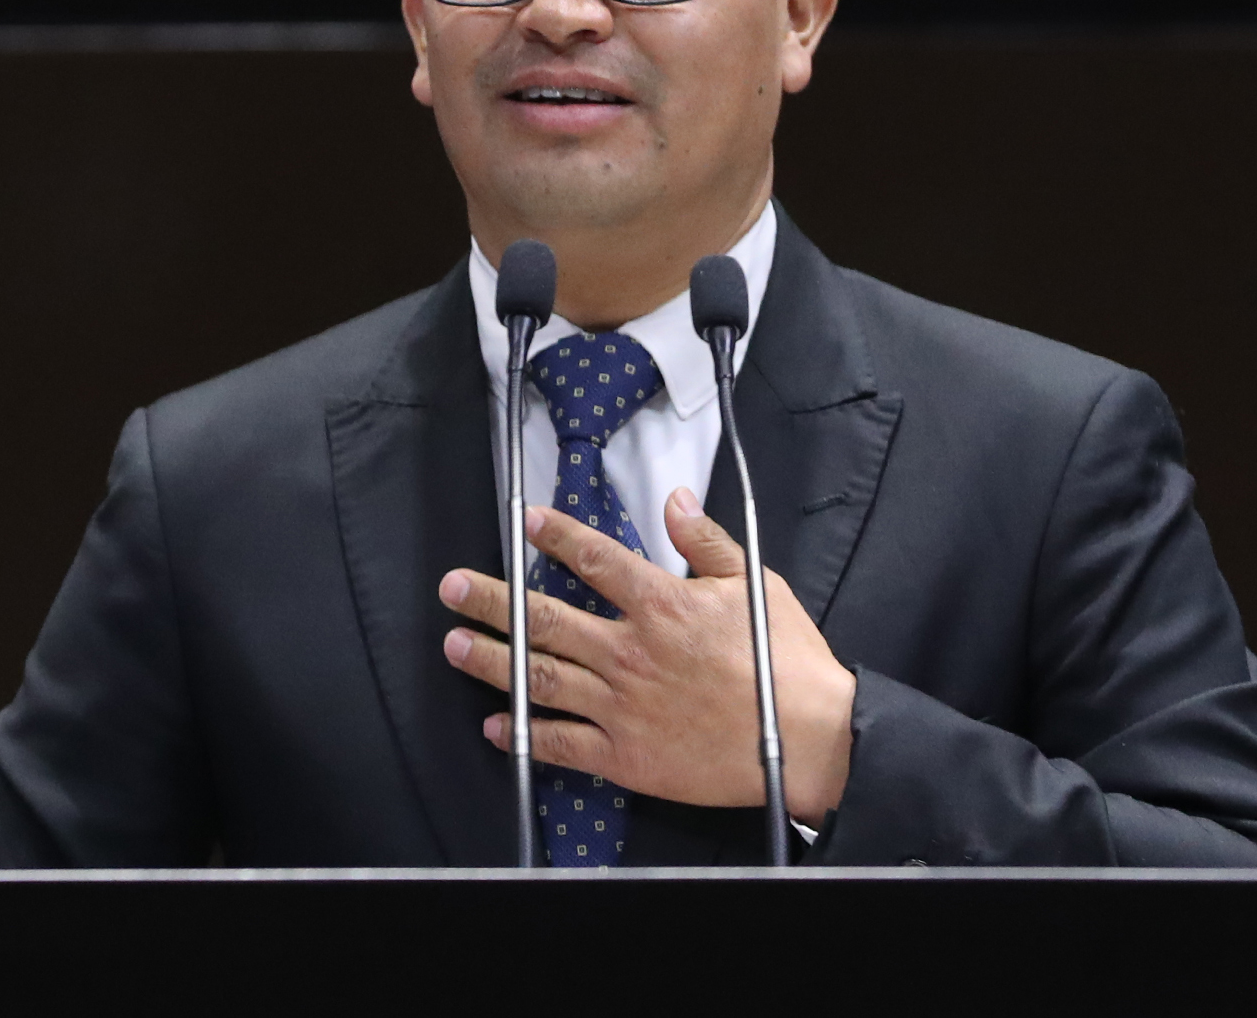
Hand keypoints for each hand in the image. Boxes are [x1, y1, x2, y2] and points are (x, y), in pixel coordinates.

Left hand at [438, 487, 855, 824]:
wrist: (804, 739)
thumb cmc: (785, 663)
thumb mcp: (752, 584)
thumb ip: (706, 541)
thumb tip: (675, 499)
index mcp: (662, 605)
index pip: (595, 559)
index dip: (556, 536)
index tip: (526, 522)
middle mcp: (630, 652)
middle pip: (545, 619)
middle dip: (491, 600)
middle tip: (452, 587)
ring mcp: (622, 707)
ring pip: (540, 678)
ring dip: (491, 659)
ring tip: (454, 644)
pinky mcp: (625, 756)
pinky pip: (561, 743)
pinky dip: (523, 734)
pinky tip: (495, 725)